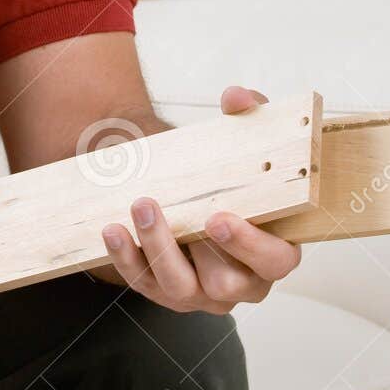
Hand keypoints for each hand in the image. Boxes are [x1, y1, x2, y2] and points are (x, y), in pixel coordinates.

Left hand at [98, 86, 302, 315]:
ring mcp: (200, 292)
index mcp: (274, 251)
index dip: (251, 245)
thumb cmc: (224, 174)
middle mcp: (241, 281)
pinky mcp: (162, 291)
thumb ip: (249, 116)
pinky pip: (142, 284)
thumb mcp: (241, 143)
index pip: (276, 261)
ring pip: (180, 287)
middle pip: (227, 284)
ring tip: (142, 207)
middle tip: (185, 213)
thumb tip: (237, 97)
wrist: (183, 190)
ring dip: (158, 249)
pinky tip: (113, 229)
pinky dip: (126, 258)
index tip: (219, 218)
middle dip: (202, 250)